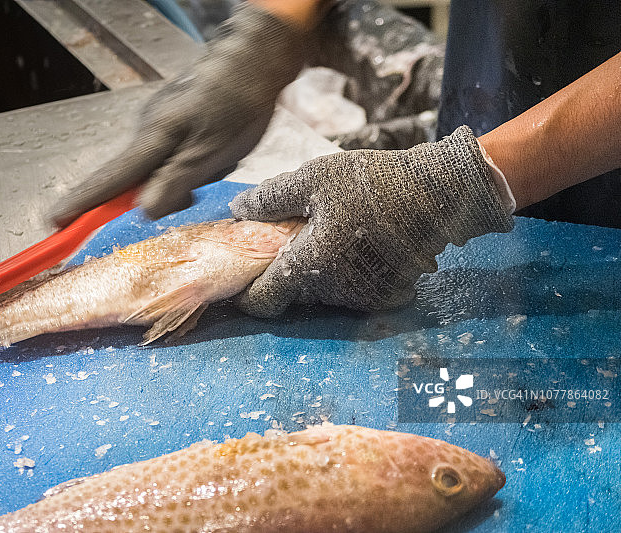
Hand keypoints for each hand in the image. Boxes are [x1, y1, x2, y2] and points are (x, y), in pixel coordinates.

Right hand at [49, 4, 305, 225]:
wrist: (255, 55)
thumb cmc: (237, 100)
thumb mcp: (212, 148)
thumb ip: (176, 179)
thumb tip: (143, 210)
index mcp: (153, 138)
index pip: (109, 179)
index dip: (82, 203)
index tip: (54, 222)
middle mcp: (148, 129)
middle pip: (132, 178)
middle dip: (149, 196)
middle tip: (187, 195)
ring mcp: (160, 121)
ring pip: (158, 167)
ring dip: (181, 178)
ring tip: (219, 162)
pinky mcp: (175, 117)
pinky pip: (173, 152)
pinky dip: (189, 162)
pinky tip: (218, 152)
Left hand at [230, 126, 513, 316]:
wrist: (440, 194)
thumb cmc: (371, 183)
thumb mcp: (313, 178)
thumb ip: (270, 198)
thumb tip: (237, 209)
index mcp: (308, 268)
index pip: (262, 301)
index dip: (247, 292)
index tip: (245, 274)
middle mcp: (333, 294)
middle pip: (292, 296)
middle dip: (284, 273)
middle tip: (288, 239)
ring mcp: (362, 299)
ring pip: (321, 295)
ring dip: (315, 273)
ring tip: (325, 235)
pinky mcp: (386, 297)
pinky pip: (350, 292)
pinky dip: (344, 274)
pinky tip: (353, 244)